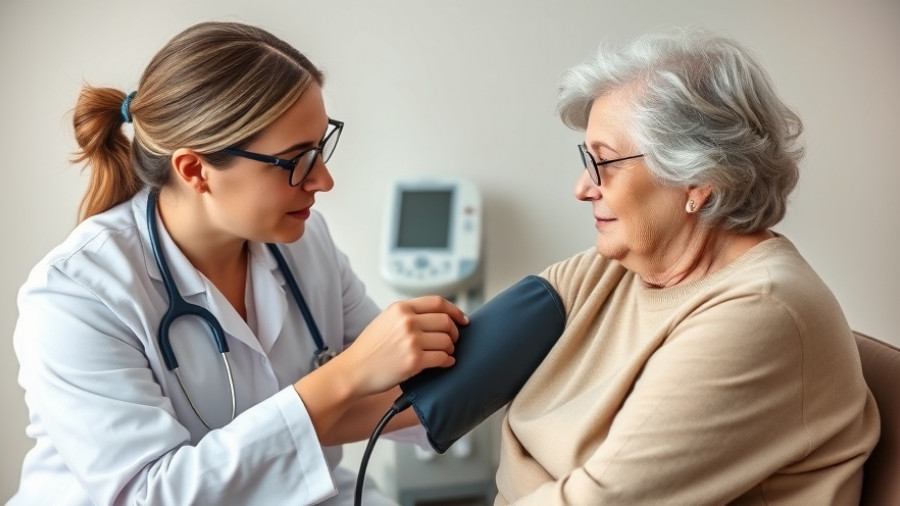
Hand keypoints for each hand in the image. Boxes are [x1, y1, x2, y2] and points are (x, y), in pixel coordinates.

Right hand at [333, 296, 467, 396]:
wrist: (354, 370)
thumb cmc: (370, 349)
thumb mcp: (386, 320)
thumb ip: (408, 315)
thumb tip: (439, 317)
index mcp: (400, 308)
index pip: (438, 303)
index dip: (455, 311)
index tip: (462, 320)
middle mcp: (407, 321)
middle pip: (446, 322)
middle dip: (454, 333)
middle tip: (452, 341)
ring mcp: (411, 340)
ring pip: (447, 341)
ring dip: (450, 349)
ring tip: (445, 353)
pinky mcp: (414, 361)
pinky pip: (443, 358)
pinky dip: (448, 361)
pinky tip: (445, 363)